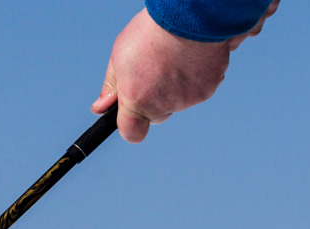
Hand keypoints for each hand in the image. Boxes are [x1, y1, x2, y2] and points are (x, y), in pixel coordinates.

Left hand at [92, 3, 276, 142]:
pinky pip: (200, 87)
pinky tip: (192, 54)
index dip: (131, 126)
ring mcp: (188, 98)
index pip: (132, 133)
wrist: (189, 14)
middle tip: (155, 70)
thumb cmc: (151, 31)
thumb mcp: (120, 55)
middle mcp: (164, 105)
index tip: (129, 115)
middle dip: (155, 100)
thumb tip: (100, 108)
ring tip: (175, 56)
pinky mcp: (209, 87)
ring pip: (179, 101)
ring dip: (177, 85)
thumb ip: (112, 86)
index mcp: (138, 100)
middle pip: (157, 115)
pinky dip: (197, 75)